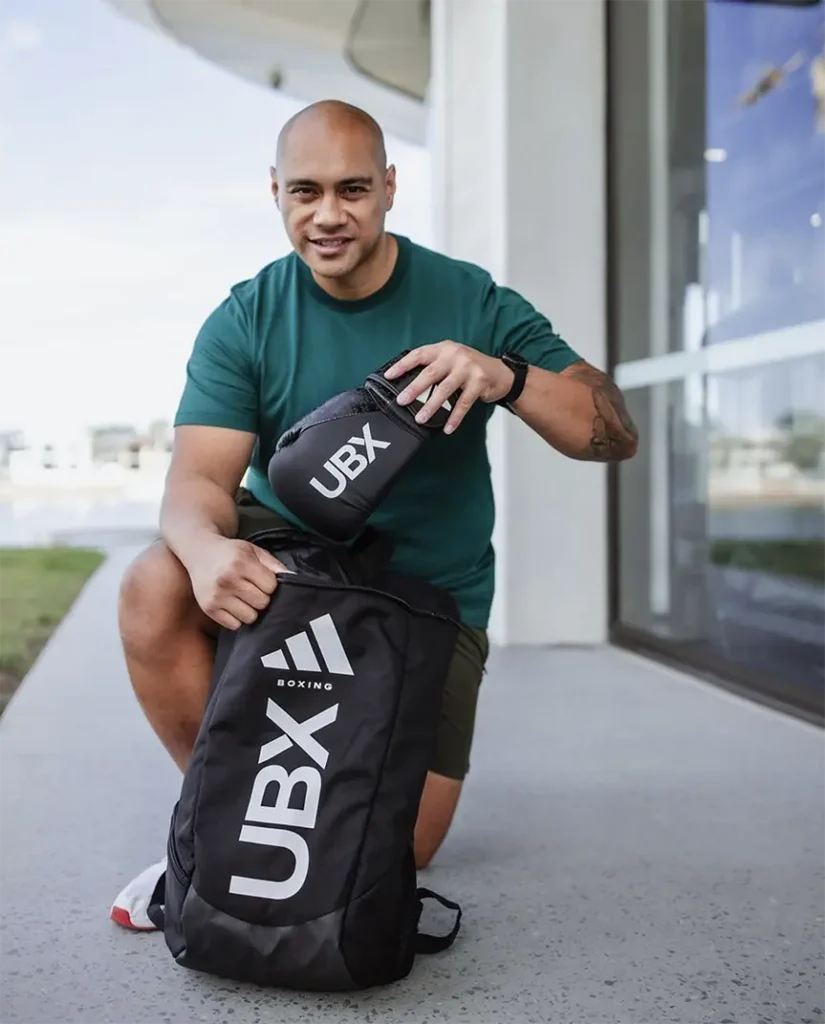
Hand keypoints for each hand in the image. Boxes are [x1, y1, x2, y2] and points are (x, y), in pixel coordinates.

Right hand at [187, 535, 290, 630]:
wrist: (200, 552)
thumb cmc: (231, 552)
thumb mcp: (253, 551)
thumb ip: (274, 565)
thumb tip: (294, 578)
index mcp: (241, 563)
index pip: (271, 586)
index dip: (269, 584)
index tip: (261, 580)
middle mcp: (227, 580)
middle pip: (262, 603)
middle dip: (261, 597)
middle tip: (251, 588)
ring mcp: (217, 596)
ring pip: (250, 617)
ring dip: (250, 609)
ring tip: (242, 596)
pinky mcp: (209, 609)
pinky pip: (234, 625)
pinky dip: (236, 618)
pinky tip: (232, 604)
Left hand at [384, 341, 513, 433]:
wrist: (501, 373)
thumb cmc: (470, 368)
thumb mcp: (451, 360)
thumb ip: (433, 366)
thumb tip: (408, 385)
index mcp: (444, 349)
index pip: (419, 355)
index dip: (403, 365)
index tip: (389, 376)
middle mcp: (455, 356)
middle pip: (430, 373)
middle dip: (414, 389)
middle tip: (402, 401)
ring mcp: (468, 369)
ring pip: (445, 390)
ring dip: (431, 406)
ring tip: (420, 418)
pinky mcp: (479, 383)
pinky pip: (463, 404)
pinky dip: (455, 418)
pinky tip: (447, 428)